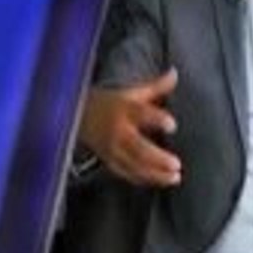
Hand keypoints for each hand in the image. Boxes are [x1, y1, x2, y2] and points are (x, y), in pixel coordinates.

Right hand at [77, 68, 181, 186]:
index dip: (156, 119)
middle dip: (157, 158)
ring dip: (155, 173)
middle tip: (177, 164)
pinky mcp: (108, 160)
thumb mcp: (130, 92)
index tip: (172, 125)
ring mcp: (111, 148)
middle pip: (137, 147)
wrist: (76, 116)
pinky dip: (144, 179)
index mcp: (123, 109)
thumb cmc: (108, 102)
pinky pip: (127, 173)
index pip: (140, 113)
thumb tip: (175, 73)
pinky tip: (161, 180)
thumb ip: (155, 86)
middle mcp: (117, 130)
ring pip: (133, 164)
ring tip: (175, 177)